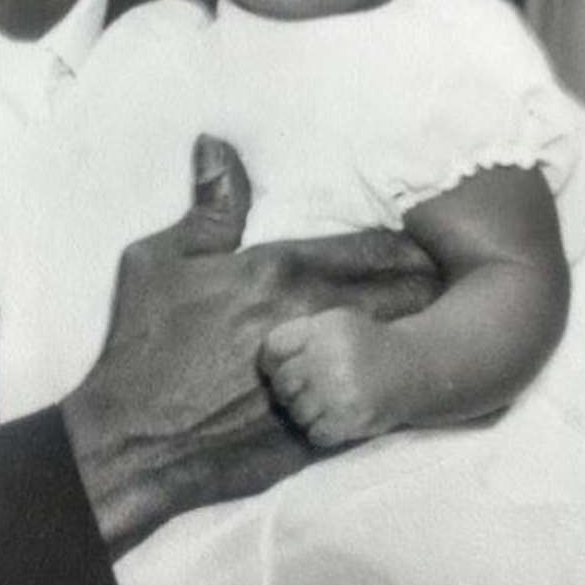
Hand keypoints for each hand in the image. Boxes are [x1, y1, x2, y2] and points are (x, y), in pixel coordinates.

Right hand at [62, 138, 436, 548]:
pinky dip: (408, 382)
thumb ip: (209, 206)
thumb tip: (218, 143)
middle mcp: (317, 317)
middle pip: (411, 293)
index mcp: (282, 270)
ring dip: (431, 331)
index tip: (428, 240)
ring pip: (411, 345)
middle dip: (434, 283)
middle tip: (449, 278)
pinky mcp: (331, 424)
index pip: (378, 247)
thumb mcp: (160, 261)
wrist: (135, 441)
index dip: (412, 242)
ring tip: (448, 325)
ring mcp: (330, 374)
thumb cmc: (143, 346)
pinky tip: (416, 377)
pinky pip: (391, 396)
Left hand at [260, 307, 410, 448]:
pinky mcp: (349, 419)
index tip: (284, 368)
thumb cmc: (367, 344)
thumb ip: (301, 335)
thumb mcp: (335, 323)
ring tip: (326, 403)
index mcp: (323, 329)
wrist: (414, 368)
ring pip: (297, 413)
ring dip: (307, 413)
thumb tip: (266, 364)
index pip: (273, 348)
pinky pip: (315, 434)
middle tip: (308, 389)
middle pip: (283, 384)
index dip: (273, 362)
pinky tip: (336, 418)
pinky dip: (322, 431)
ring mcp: (339, 391)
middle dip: (290, 390)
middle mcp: (329, 358)